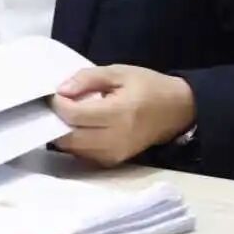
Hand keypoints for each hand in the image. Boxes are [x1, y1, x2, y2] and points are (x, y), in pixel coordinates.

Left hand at [50, 65, 196, 167]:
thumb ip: (88, 78)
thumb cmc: (149, 87)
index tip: (56, 93)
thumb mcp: (120, 72)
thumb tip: (61, 90)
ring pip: (73, 149)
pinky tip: (81, 127)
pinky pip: (83, 155)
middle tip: (59, 105)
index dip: (58, 104)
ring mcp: (114, 154)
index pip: (75, 115)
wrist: (177, 110)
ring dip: (64, 133)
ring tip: (70, 115)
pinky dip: (76, 142)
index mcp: (119, 113)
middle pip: (69, 137)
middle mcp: (115, 139)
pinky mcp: (113, 161)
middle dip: (57, 121)